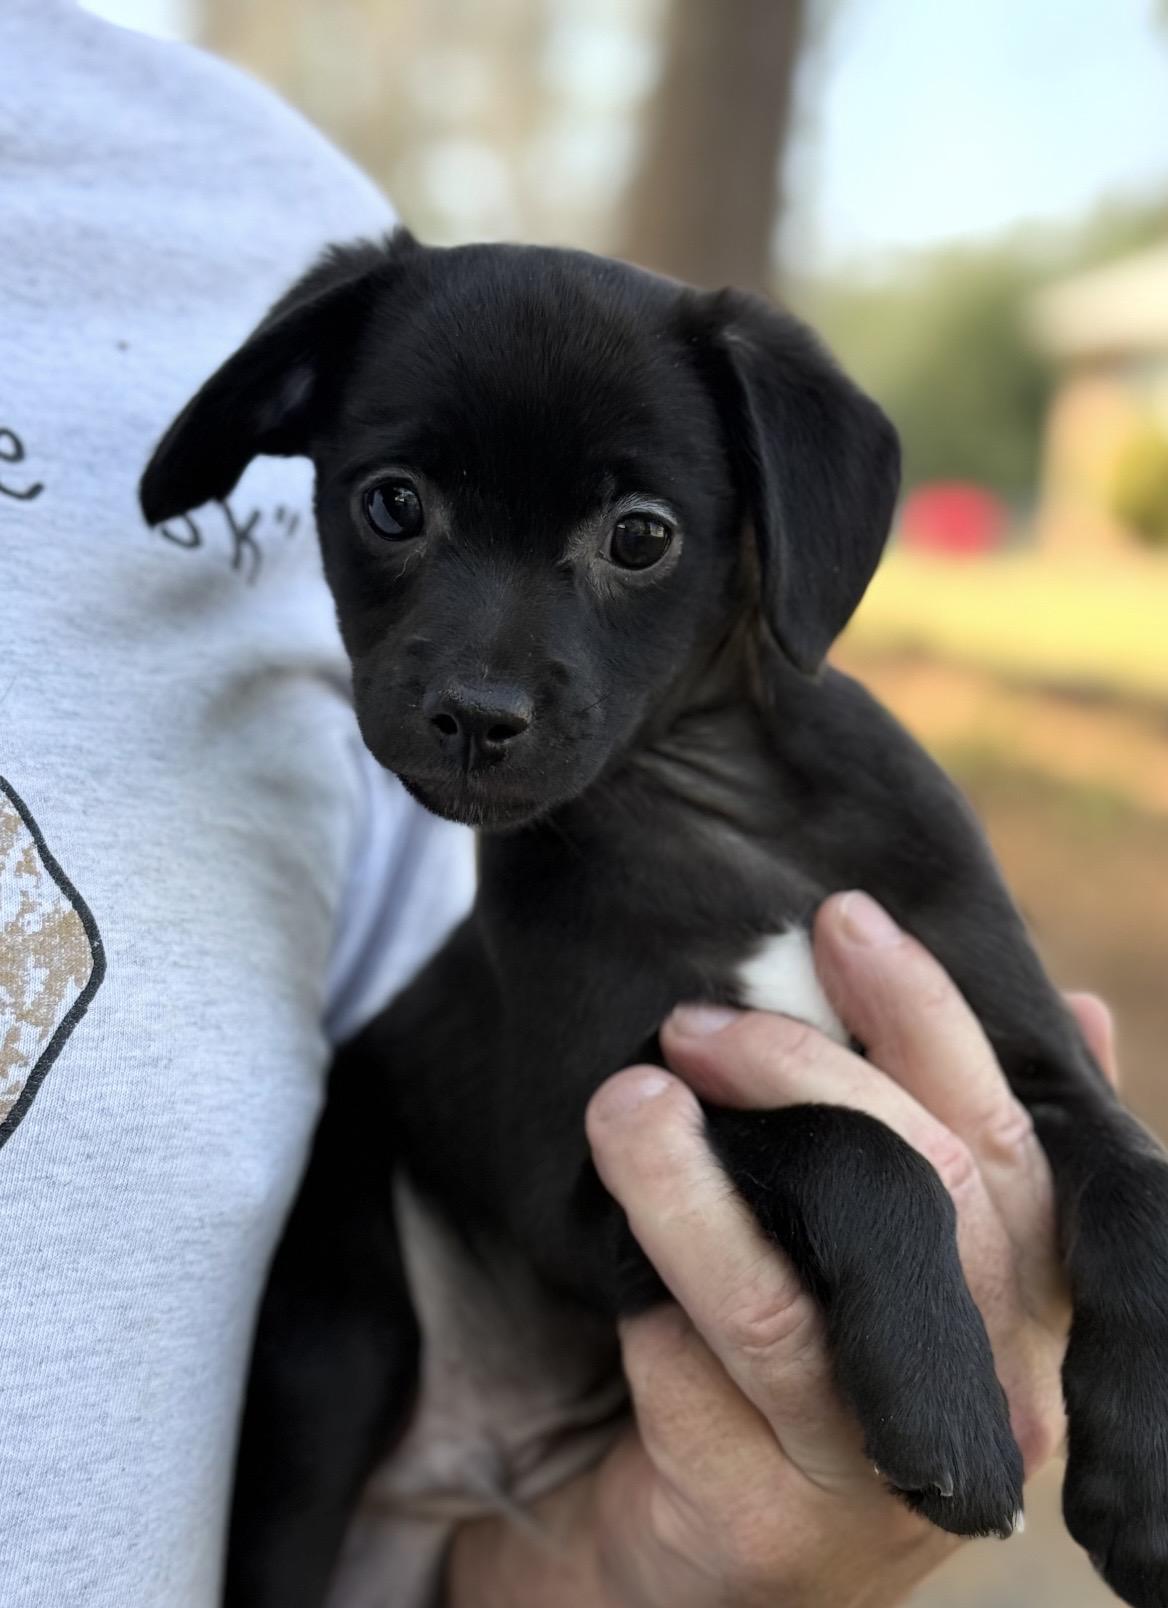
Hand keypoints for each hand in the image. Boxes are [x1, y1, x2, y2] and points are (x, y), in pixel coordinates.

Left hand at [445, 891, 1116, 1606]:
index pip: (1005, 1142)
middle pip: (918, 1204)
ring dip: (689, 1185)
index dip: (928, 1017)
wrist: (707, 1560)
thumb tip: (1086, 1010)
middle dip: (802, 1078)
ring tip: (626, 1097)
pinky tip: (604, 1250)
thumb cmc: (804, 1364)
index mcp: (1018, 1304)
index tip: (844, 915)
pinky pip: (693, 1384)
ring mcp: (877, 1470)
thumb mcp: (890, 1250)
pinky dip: (646, 1297)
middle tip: (694, 1020)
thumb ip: (959, 1137)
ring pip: (784, 1305)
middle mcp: (975, 1389)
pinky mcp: (765, 1529)